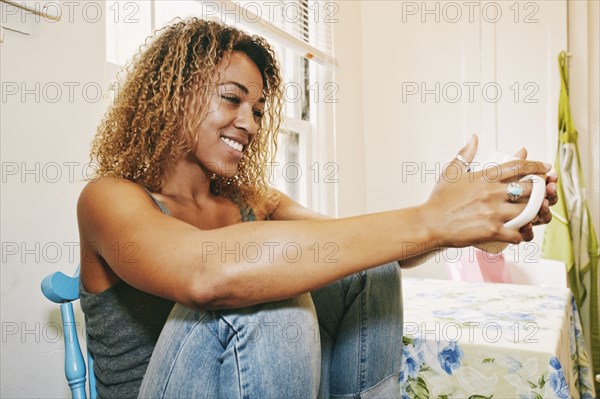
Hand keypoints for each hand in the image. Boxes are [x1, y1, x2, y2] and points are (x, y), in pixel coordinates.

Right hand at [422, 135, 551, 247]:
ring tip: (532, 214)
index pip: (518, 167)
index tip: (545, 167)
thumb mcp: (451, 172)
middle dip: (539, 191)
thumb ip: (465, 154)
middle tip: (540, 194)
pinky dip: (521, 234)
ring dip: (533, 214)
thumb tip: (473, 138)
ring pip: (528, 212)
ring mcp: (494, 213)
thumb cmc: (439, 200)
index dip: (536, 166)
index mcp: (484, 177)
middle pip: (529, 189)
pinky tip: (517, 232)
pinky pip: (518, 234)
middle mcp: (492, 193)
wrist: (430, 224)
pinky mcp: (492, 231)